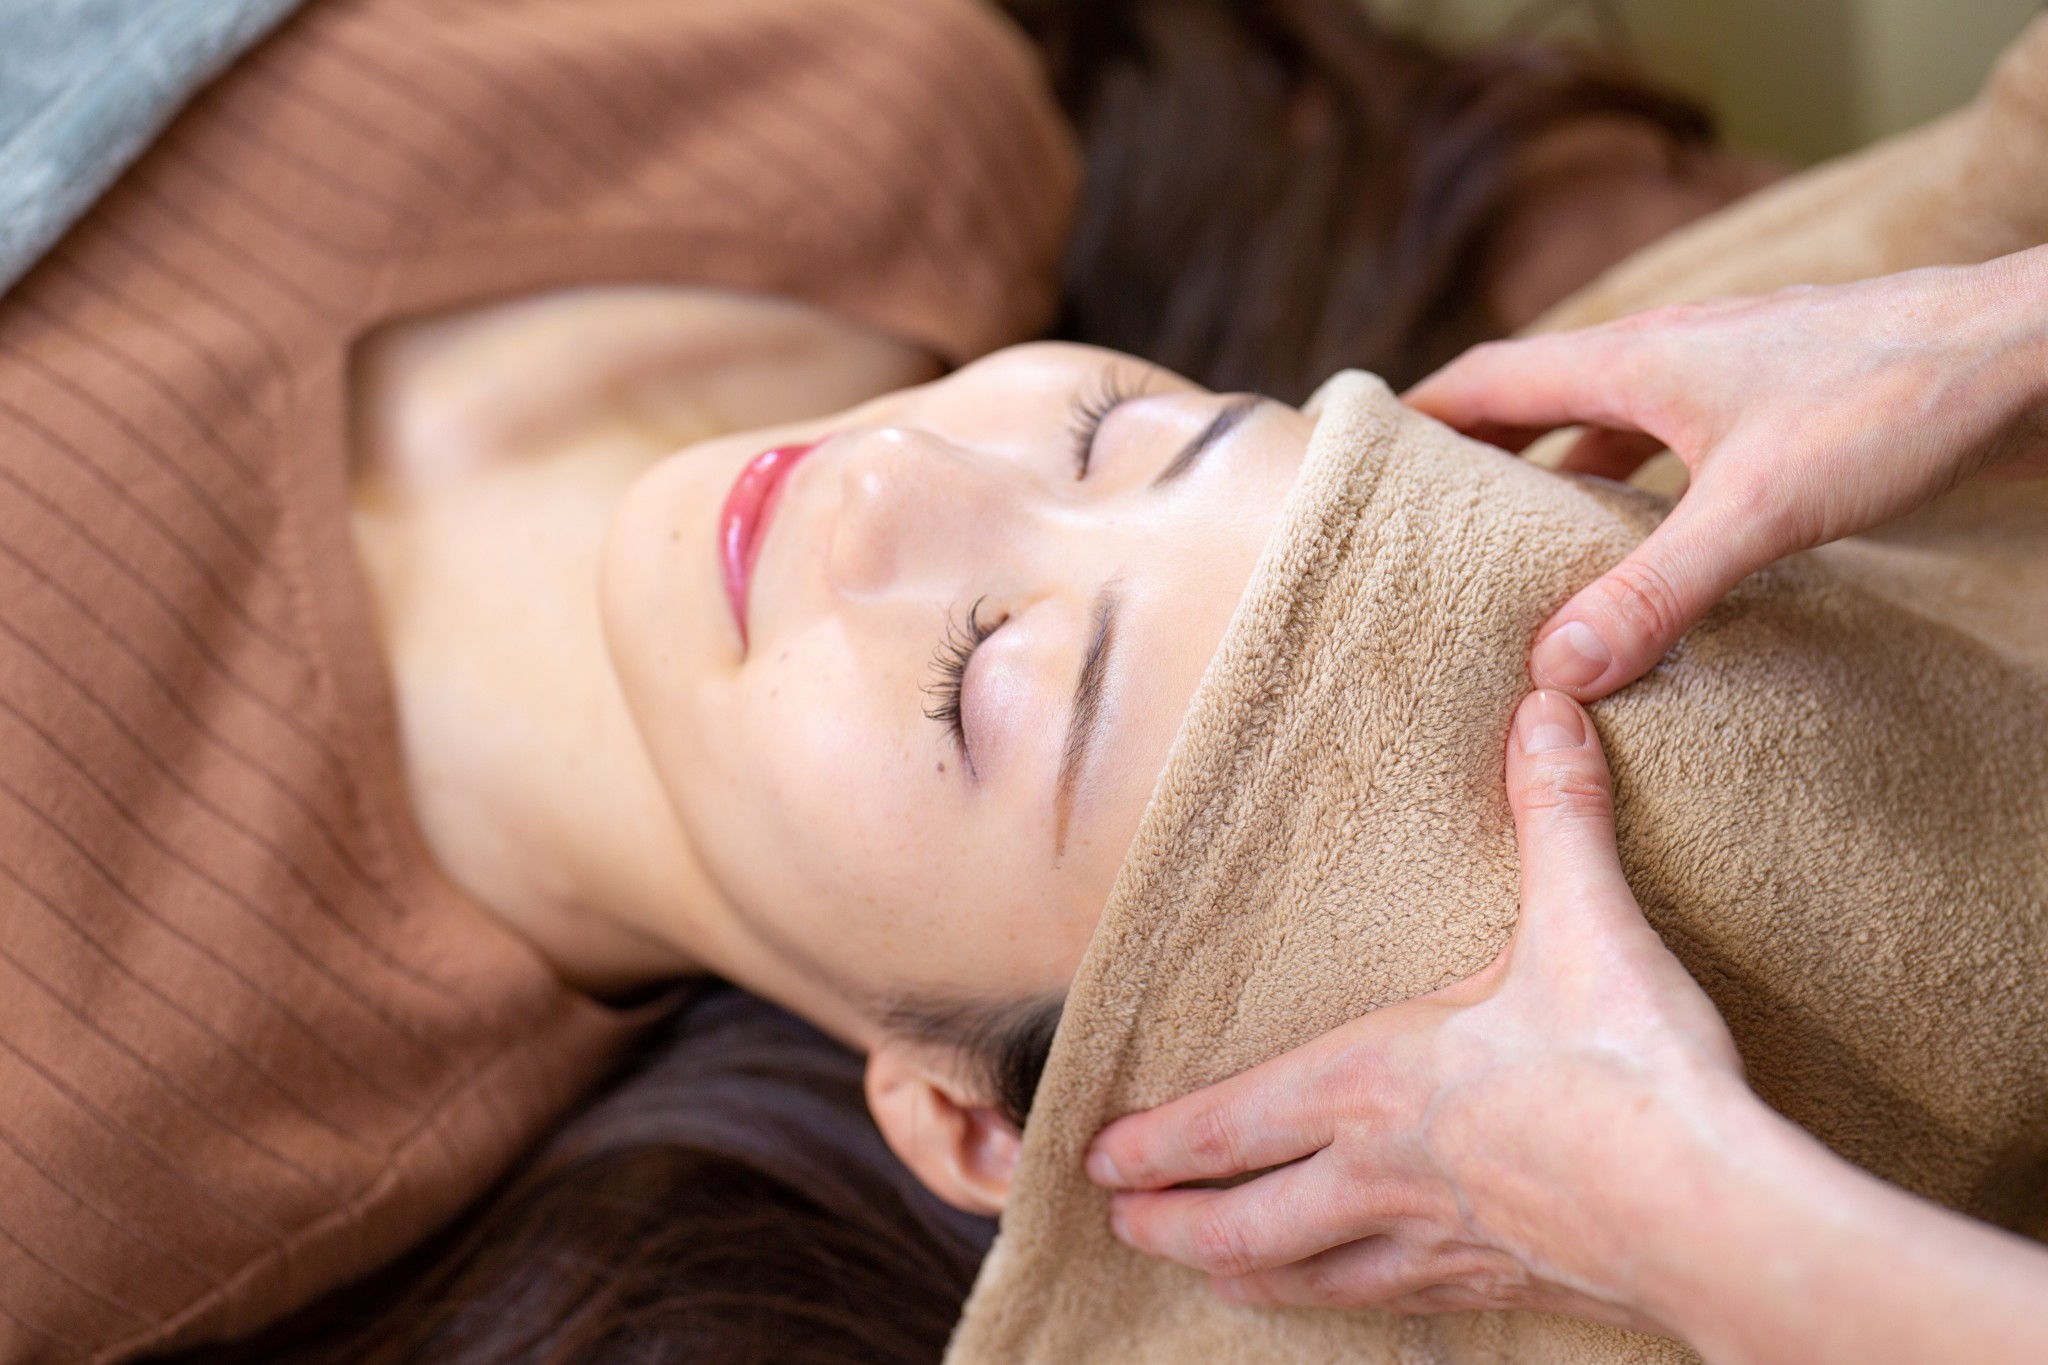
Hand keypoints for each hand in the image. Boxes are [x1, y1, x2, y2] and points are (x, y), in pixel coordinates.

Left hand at [1086, 691, 1743, 1329]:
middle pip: (1243, 1223)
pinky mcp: (1500, 1289)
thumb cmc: (1631, 1070)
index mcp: (1374, 1086)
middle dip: (1170, 1222)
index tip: (1095, 1154)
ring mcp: (1437, 1246)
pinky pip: (1388, 1303)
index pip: (1230, 1125)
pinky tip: (1345, 1297)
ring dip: (1241, 1275)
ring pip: (1305, 1278)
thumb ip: (1556, 812)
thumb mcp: (1585, 921)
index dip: (1156, 1143)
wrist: (1716, 1215)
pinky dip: (1339, 1301)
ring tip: (1205, 1272)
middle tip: (1116, 1220)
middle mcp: (1382, 1176)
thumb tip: (1546, 704)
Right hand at [1405, 247, 2047, 701]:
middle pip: (1541, 402)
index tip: (1362, 454)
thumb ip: (1655, 588)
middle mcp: (1669, 358)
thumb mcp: (1759, 507)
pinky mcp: (1778, 414)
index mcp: (1636, 356)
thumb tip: (1555, 670)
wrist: (2030, 352)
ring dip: (1562, 480)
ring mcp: (1726, 382)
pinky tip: (1651, 546)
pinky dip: (1639, 492)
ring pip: (1611, 428)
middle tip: (1430, 530)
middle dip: (1480, 460)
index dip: (1421, 412)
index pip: (1492, 375)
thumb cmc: (1894, 398)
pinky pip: (1675, 451)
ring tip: (1523, 553)